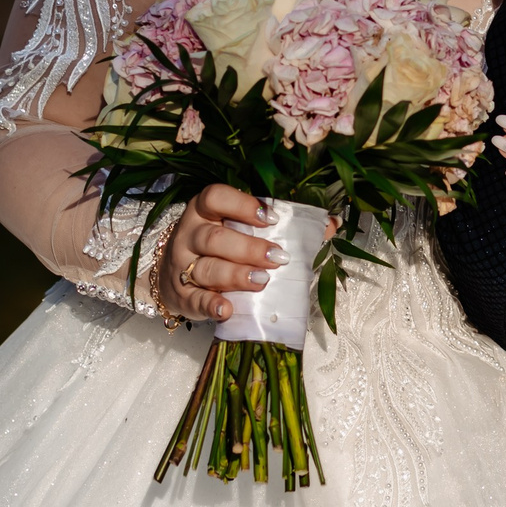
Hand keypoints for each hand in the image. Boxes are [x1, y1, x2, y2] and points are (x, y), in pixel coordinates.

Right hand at [156, 185, 333, 322]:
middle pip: (215, 237)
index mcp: (204, 211)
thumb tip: (331, 224)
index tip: (271, 218)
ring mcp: (181, 266)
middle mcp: (189, 234)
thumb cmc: (219, 248)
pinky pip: (194, 300)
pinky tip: (226, 309)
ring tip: (262, 281)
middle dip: (248, 248)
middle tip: (277, 258)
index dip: (242, 205)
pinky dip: (210, 305)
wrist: (173, 277)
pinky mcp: (181, 296)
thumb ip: (282, 225)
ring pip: (206, 268)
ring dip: (235, 275)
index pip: (215, 197)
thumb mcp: (240, 230)